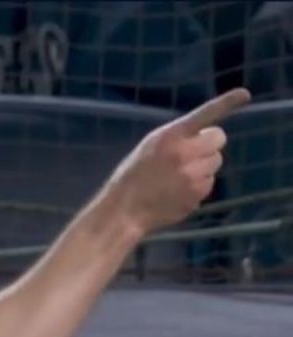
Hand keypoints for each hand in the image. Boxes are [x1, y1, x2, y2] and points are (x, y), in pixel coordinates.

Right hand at [103, 87, 251, 234]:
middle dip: (208, 143)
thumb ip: (176, 137)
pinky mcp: (198, 195)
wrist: (125, 209)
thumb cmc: (133, 174)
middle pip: (218, 138)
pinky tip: (178, 190)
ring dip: (204, 165)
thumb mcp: (150, 146)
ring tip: (179, 175)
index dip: (226, 103)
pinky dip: (198, 185)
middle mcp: (185, 153)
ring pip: (216, 162)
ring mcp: (194, 176)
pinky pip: (209, 183)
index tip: (244, 94)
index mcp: (170, 137)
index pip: (204, 115)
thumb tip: (206, 137)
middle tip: (191, 152)